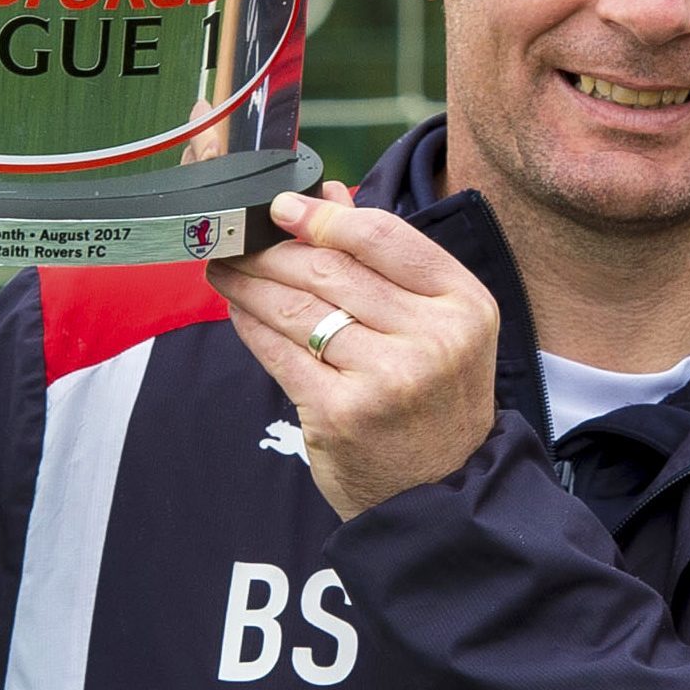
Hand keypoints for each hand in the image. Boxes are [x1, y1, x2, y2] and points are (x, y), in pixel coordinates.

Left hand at [209, 185, 500, 520]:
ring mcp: (387, 377)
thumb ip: (387, 260)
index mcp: (465, 304)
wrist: (441, 494)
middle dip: (272, 250)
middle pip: (332, 270)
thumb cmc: (436, 403)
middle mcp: (433, 338)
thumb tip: (328, 195)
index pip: (384, 237)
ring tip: (225, 269)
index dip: (323, 216)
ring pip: (297, 307)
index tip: (280, 208)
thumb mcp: (439, 327)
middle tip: (236, 241)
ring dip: (249, 282)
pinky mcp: (341, 412)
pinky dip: (250, 324)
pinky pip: (278, 352)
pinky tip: (237, 310)